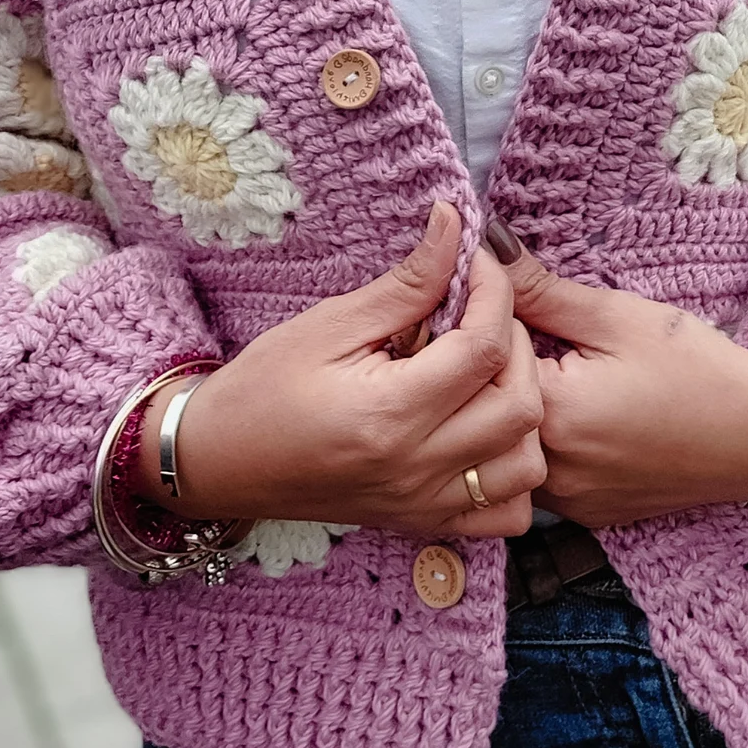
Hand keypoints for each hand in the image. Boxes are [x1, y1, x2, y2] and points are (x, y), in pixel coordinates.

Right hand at [134, 203, 545, 538]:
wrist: (219, 461)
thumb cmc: (263, 386)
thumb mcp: (330, 323)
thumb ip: (405, 284)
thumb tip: (453, 226)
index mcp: (390, 413)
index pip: (484, 347)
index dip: (495, 292)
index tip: (475, 263)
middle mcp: (417, 467)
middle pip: (522, 405)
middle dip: (517, 343)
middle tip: (480, 311)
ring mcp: (425, 503)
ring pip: (528, 463)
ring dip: (523, 407)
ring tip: (484, 369)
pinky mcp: (424, 522)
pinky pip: (506, 513)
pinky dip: (512, 470)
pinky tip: (484, 430)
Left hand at [487, 225, 747, 527]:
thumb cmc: (696, 367)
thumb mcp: (615, 315)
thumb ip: (539, 287)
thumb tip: (483, 248)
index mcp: (550, 414)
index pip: (479, 361)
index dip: (487, 325)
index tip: (507, 306)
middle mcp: (549, 469)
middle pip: (487, 409)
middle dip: (494, 369)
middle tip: (529, 337)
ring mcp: (568, 500)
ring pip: (507, 449)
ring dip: (512, 411)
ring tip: (553, 374)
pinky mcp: (586, 513)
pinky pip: (540, 477)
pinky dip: (542, 444)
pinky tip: (573, 415)